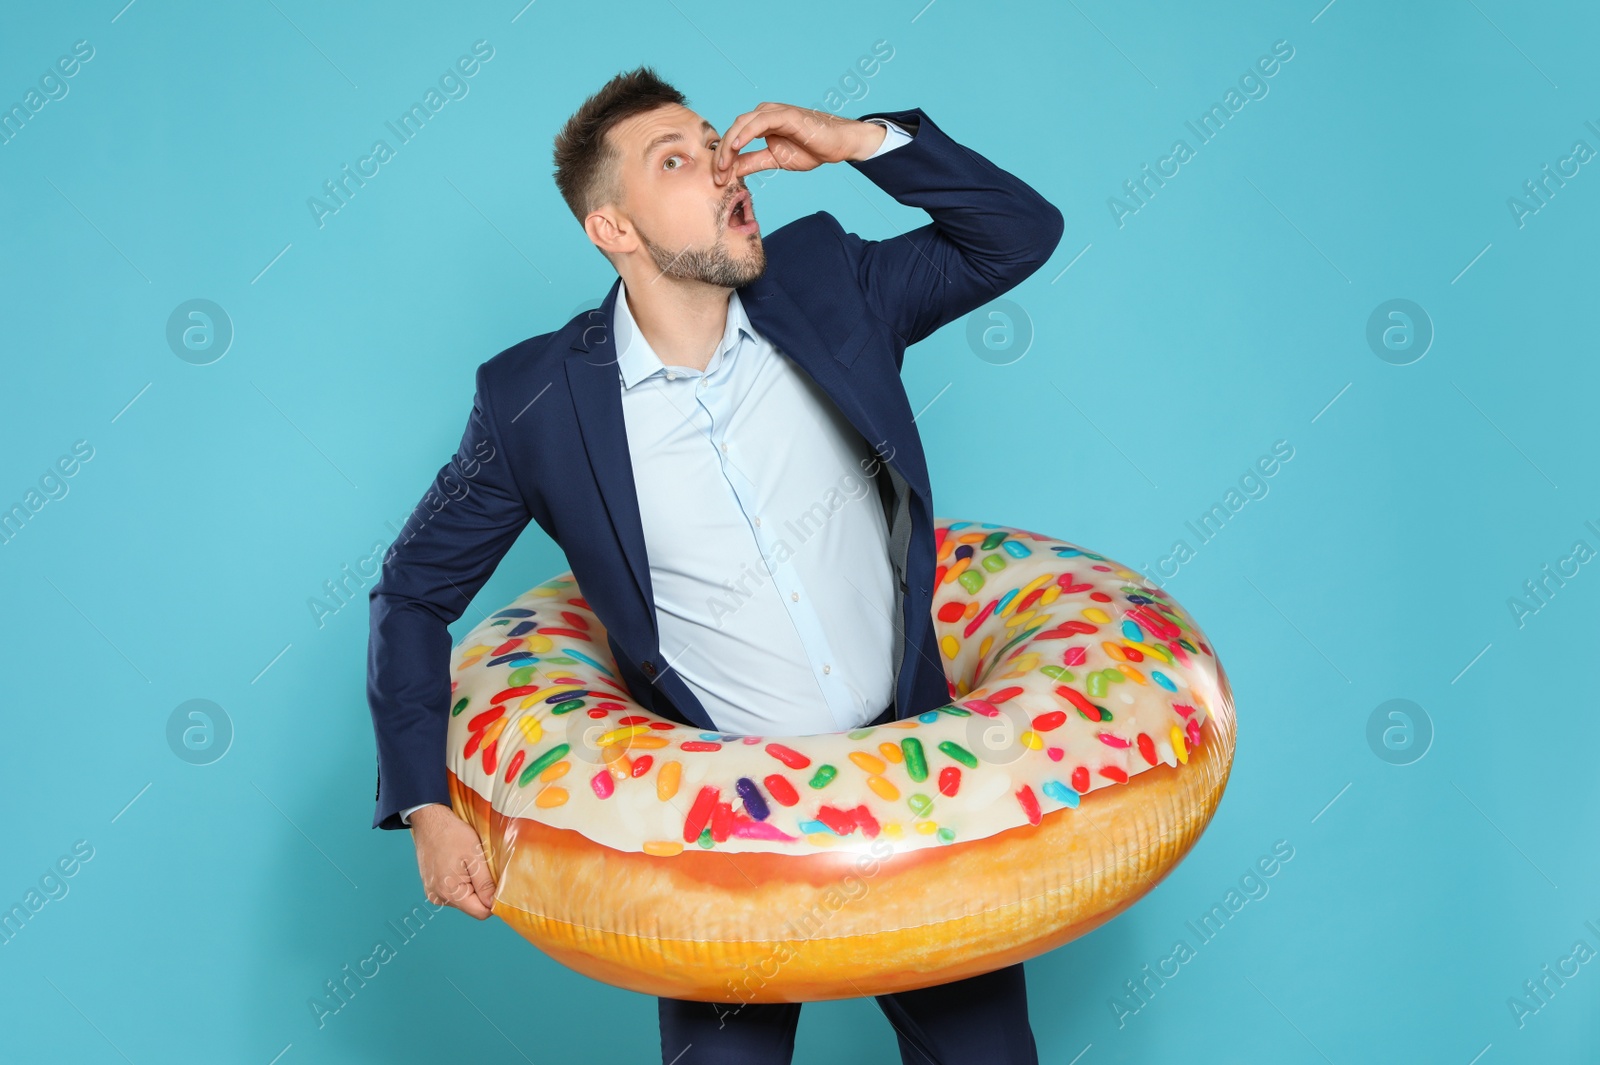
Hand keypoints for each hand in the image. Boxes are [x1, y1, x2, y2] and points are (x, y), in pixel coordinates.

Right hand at [410, 804, 496, 919]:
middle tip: (482, 868)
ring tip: (468, 864)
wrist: (430, 821)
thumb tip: (494, 905)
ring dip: (471, 886)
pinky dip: (461, 882)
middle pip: (471, 906)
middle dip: (481, 891)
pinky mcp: (431, 887)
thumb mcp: (476, 857)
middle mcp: (439, 898)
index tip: (497, 884)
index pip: (480, 912)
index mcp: (450, 893)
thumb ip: (485, 883)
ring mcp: (433, 893)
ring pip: (463, 899)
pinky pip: (453, 892)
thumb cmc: (453, 834)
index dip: (493, 901)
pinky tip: (459, 865)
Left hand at [714, 103, 886, 184]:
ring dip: (728, 146)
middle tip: (716, 177)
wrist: (838, 144)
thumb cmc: (811, 148)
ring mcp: (773, 112)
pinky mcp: (784, 114)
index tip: (718, 179)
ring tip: (722, 166)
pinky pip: (759, 122)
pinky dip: (745, 133)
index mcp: (760, 124)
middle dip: (721, 154)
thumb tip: (732, 171)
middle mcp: (764, 114)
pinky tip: (736, 146)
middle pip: (733, 131)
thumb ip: (753, 162)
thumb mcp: (774, 160)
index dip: (723, 158)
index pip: (734, 139)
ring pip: (741, 124)